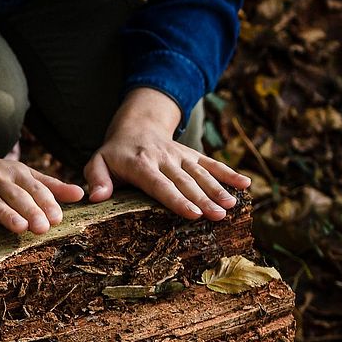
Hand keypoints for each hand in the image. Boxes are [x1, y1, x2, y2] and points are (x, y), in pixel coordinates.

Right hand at [0, 122, 84, 234]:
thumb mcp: (21, 174)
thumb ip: (50, 186)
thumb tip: (80, 194)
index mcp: (14, 173)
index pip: (34, 188)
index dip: (46, 203)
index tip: (58, 218)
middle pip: (15, 196)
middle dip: (30, 211)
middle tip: (43, 228)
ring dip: (5, 215)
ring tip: (19, 227)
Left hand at [85, 87, 250, 220]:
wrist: (135, 125)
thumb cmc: (114, 154)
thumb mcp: (97, 162)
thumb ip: (96, 179)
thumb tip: (96, 197)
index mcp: (140, 164)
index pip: (160, 185)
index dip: (176, 200)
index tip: (192, 215)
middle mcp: (163, 159)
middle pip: (185, 182)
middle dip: (203, 199)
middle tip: (219, 215)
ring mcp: (180, 156)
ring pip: (201, 173)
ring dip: (218, 189)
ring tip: (232, 205)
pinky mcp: (191, 154)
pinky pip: (211, 163)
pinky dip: (229, 173)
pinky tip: (245, 184)